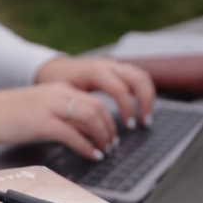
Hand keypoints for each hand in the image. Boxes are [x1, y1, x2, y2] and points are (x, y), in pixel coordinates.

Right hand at [0, 83, 117, 160]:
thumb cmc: (7, 114)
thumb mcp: (39, 108)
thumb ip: (59, 115)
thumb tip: (78, 132)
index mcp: (59, 89)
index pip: (94, 100)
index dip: (108, 119)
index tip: (110, 133)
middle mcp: (58, 94)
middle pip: (97, 108)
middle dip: (109, 129)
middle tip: (112, 144)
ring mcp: (51, 107)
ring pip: (90, 119)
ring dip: (102, 137)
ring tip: (105, 150)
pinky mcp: (42, 122)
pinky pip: (73, 135)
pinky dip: (87, 147)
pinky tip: (91, 155)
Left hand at [36, 57, 155, 129]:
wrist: (53, 69)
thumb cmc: (57, 85)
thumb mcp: (63, 98)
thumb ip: (78, 112)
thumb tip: (91, 136)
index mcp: (95, 71)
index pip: (120, 88)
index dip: (127, 108)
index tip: (128, 127)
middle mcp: (108, 65)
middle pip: (139, 78)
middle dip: (145, 102)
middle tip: (143, 124)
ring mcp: (115, 65)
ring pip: (142, 77)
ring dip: (148, 98)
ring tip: (145, 120)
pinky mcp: (118, 70)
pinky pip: (137, 78)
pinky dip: (143, 94)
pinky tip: (140, 110)